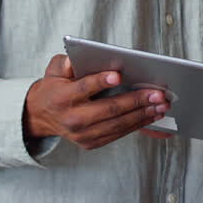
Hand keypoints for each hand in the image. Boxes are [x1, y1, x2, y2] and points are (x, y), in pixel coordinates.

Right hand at [24, 54, 170, 149]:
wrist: (41, 116)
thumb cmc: (54, 87)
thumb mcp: (53, 71)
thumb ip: (63, 63)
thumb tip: (74, 60)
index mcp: (62, 97)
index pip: (84, 88)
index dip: (101, 81)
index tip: (119, 75)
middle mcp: (72, 118)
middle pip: (108, 110)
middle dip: (136, 101)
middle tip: (157, 94)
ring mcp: (82, 134)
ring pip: (117, 124)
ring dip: (143, 114)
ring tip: (161, 105)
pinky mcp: (90, 142)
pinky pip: (118, 133)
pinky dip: (137, 124)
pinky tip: (151, 115)